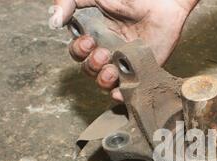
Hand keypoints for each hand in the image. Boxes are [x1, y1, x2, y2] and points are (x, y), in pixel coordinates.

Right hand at [51, 0, 196, 100]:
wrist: (163, 2)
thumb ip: (69, 2)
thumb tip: (54, 20)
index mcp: (95, 36)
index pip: (78, 53)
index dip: (78, 51)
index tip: (88, 41)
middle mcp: (108, 52)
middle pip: (89, 70)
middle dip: (92, 65)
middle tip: (103, 52)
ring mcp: (125, 64)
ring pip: (105, 83)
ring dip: (103, 80)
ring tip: (111, 68)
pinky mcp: (142, 72)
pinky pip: (128, 90)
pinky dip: (120, 95)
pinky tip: (118, 91)